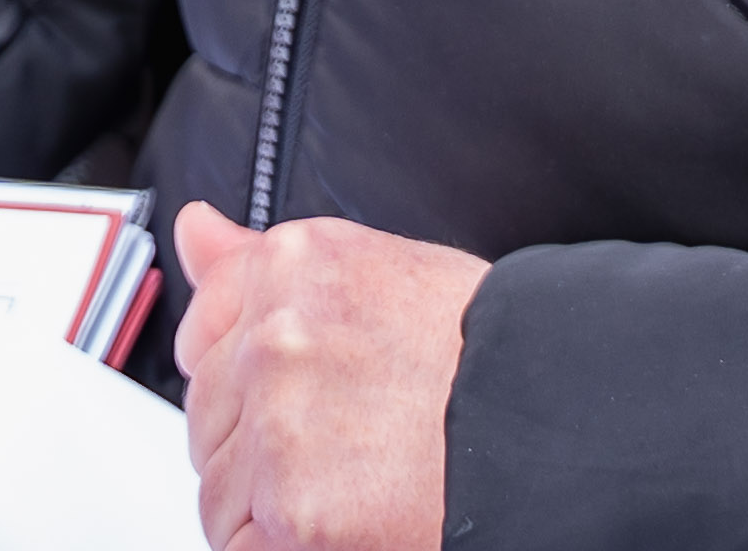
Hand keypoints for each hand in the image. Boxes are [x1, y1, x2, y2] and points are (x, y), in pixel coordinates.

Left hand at [173, 206, 482, 550]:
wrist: (554, 420)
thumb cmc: (484, 351)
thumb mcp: (370, 272)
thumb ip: (259, 262)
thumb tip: (193, 228)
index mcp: (290, 268)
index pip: (202, 334)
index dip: (244, 378)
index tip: (284, 395)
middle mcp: (274, 340)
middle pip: (209, 418)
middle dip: (257, 443)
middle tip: (341, 447)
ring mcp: (280, 428)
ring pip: (218, 491)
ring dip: (268, 504)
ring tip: (352, 486)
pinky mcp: (295, 512)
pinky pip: (242, 547)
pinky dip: (281, 548)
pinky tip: (343, 523)